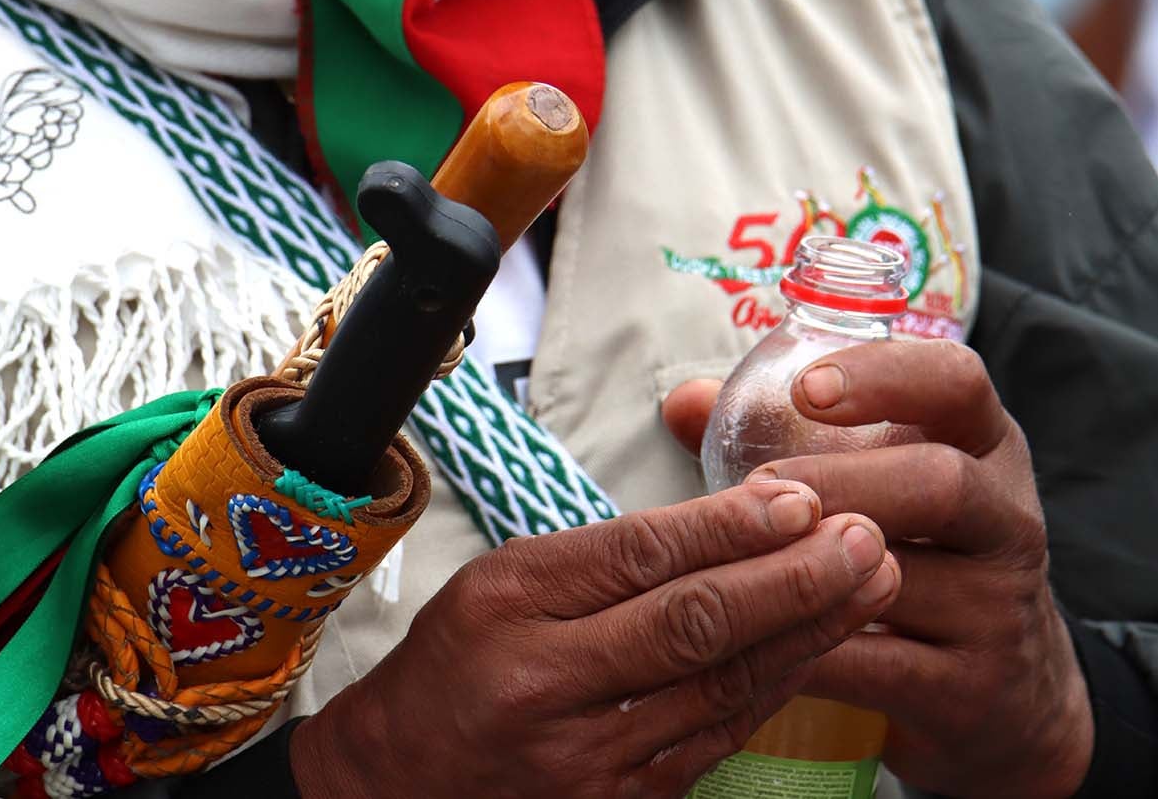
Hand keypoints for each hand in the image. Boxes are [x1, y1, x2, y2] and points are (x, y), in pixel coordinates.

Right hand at [291, 482, 898, 797]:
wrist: (402, 779)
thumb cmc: (455, 665)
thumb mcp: (502, 580)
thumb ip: (603, 556)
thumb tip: (725, 522)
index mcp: (509, 601)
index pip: (640, 556)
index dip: (730, 527)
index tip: (798, 499)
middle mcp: (544, 680)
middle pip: (693, 623)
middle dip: (793, 577)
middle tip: (863, 539)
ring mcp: (585, 755)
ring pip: (720, 685)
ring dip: (807, 632)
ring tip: (868, 585)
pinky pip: (715, 739)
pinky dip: (773, 688)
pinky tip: (817, 651)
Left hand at [663, 340, 1093, 797]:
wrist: (1001, 691)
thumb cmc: (912, 551)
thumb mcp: (877, 481)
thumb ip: (780, 435)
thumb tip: (684, 403)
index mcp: (982, 445)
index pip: (958, 382)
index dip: (885, 376)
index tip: (807, 388)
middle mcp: (1007, 518)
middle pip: (940, 482)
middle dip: (836, 482)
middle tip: (756, 490)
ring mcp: (998, 607)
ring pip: (899, 580)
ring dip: (803, 570)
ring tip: (738, 561)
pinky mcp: (973, 687)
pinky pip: (878, 666)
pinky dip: (803, 651)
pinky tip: (749, 640)